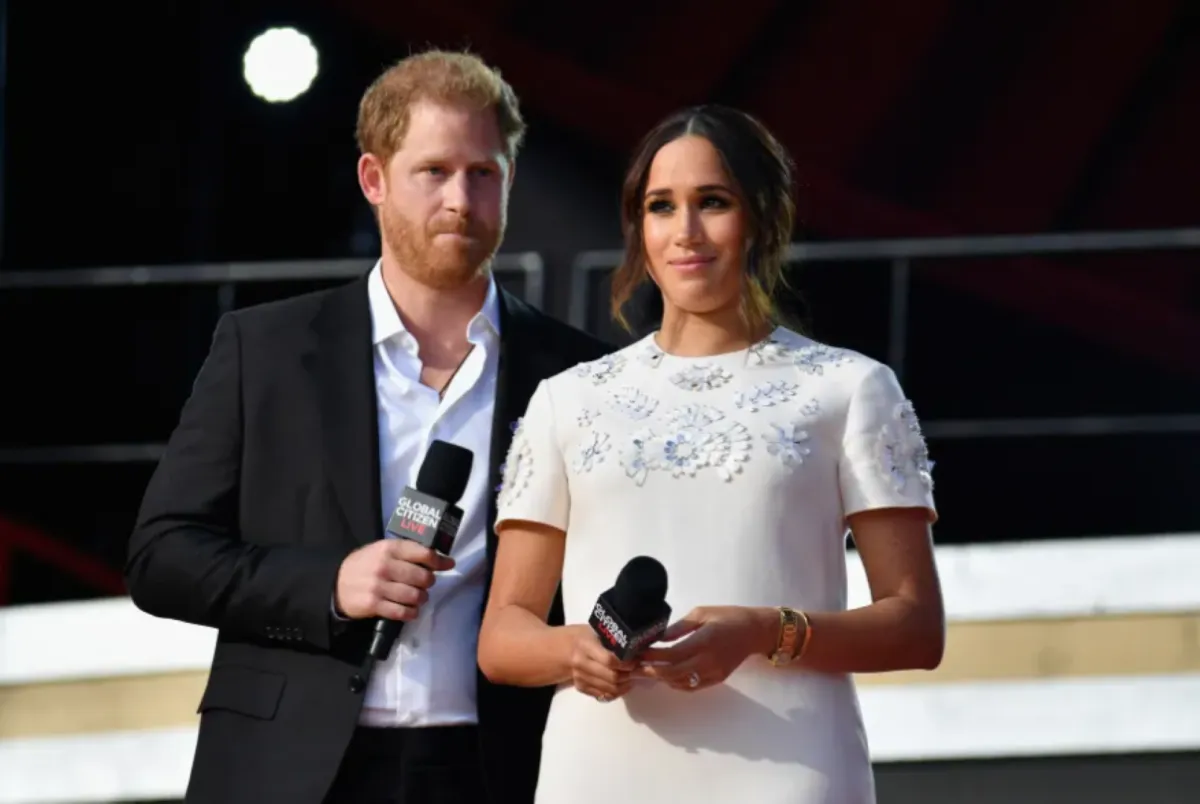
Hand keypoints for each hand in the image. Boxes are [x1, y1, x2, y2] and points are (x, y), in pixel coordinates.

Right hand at [334, 539, 454, 620]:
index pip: (423, 553)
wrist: (336, 583)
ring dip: (421, 598)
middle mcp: (385, 566)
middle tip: (425, 584)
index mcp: (389, 548)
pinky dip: (411, 613)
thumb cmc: (365, 565)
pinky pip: (402, 612)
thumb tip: (441, 559)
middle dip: (429, 582)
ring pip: (415, 596)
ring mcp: (379, 586)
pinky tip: (410, 610)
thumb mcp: (382, 550)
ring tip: (418, 597)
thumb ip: (408, 552)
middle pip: (423, 577)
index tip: (448, 565)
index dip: (439, 561)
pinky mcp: (374, 605)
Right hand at [563, 625, 637, 701]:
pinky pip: (603, 695)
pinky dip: (616, 692)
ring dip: (625, 685)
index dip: (626, 663)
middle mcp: (580, 662)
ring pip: (609, 688)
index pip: (609, 660)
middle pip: (611, 676)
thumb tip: (641, 647)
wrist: (565, 648)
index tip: (636, 661)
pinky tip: (623, 684)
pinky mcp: (580, 687)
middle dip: (628, 675)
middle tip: (638, 670)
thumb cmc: (587, 636)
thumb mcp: (599, 631)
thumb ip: (615, 640)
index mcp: (586, 645)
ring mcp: (580, 677)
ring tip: (632, 677)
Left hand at [637, 606, 775, 690]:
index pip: (672, 654)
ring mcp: (713, 673)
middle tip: (634, 666)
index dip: (652, 656)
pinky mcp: (716, 679)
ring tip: (644, 671)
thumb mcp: (701, 614)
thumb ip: (679, 628)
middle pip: (673, 673)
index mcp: (704, 641)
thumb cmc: (728, 617)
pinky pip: (691, 686)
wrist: (755, 631)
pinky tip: (665, 676)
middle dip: (651, 671)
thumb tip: (658, 637)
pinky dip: (675, 683)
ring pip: (680, 682)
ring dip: (661, 678)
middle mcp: (708, 661)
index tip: (637, 653)